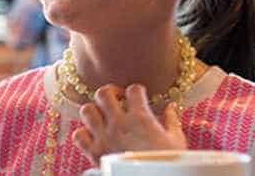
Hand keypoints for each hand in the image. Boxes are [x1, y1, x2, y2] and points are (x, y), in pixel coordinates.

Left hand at [72, 83, 186, 164]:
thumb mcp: (176, 141)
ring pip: (87, 110)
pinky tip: (93, 135)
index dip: (137, 90)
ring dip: (94, 110)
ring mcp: (104, 137)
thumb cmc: (168, 164)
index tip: (139, 95)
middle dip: (110, 92)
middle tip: (117, 98)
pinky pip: (78, 135)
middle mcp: (119, 124)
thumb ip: (172, 120)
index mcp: (140, 118)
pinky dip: (83, 133)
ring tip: (102, 115)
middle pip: (104, 93)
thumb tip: (171, 106)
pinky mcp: (94, 153)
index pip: (133, 90)